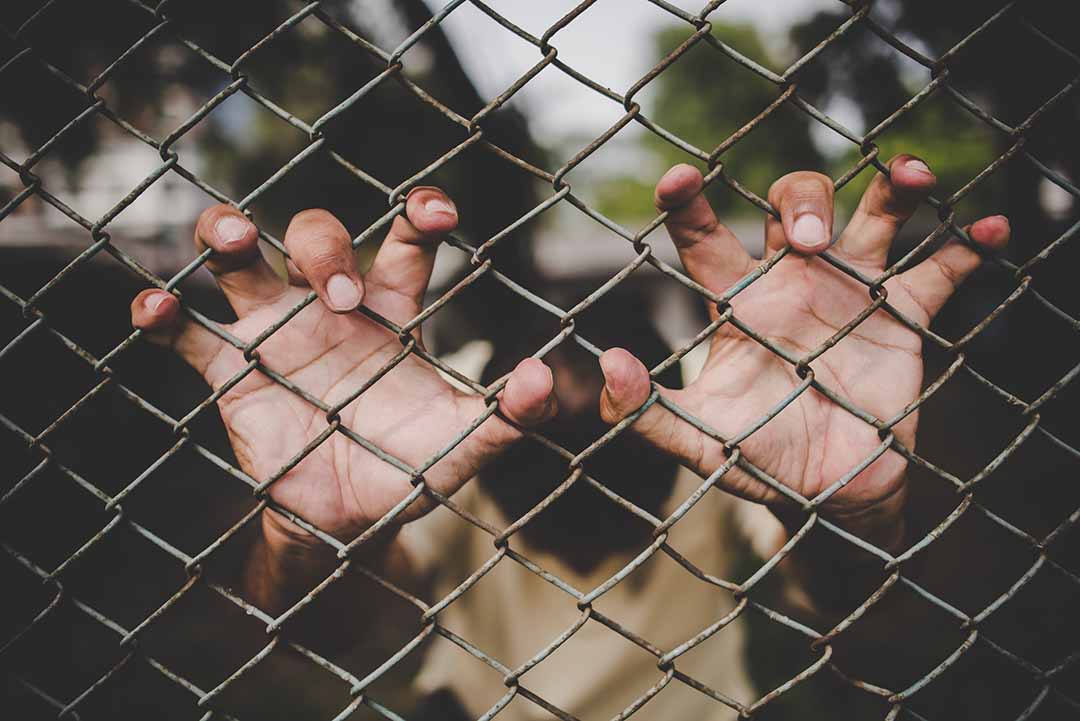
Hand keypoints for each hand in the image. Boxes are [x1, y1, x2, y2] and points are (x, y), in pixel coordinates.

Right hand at [131, 189, 554, 551]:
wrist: (347, 518)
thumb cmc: (407, 467)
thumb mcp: (459, 445)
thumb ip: (504, 417)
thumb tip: (540, 380)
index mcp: (390, 311)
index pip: (406, 246)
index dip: (419, 216)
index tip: (435, 209)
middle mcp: (329, 306)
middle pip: (315, 237)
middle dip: (323, 249)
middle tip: (337, 298)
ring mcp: (275, 332)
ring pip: (241, 263)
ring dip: (228, 236)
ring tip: (227, 236)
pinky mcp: (230, 371)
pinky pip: (188, 334)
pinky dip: (165, 317)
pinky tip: (152, 308)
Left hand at [598, 157, 1008, 547]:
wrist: (828, 491)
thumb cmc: (757, 456)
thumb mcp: (698, 438)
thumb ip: (647, 411)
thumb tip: (607, 368)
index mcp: (738, 301)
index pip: (705, 238)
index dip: (690, 204)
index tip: (677, 178)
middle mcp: (793, 281)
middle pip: (796, 202)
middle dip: (805, 201)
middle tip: (814, 244)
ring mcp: (852, 292)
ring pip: (874, 215)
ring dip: (894, 190)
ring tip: (913, 177)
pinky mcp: (904, 317)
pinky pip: (941, 271)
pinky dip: (967, 247)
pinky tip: (991, 232)